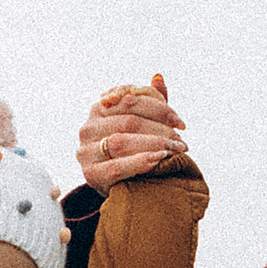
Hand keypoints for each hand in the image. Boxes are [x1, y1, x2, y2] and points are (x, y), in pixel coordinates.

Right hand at [77, 73, 185, 191]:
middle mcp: (88, 127)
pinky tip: (157, 161)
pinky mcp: (90, 174)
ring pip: (121, 141)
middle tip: (181, 141)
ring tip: (174, 150)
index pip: (130, 100)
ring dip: (153, 145)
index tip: (181, 123)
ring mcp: (86, 151)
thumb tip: (159, 78)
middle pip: (128, 121)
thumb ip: (149, 102)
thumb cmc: (133, 152)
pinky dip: (139, 162)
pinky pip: (116, 167)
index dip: (159, 108)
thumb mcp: (141, 125)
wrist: (120, 189)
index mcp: (100, 109)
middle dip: (159, 129)